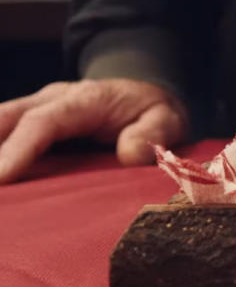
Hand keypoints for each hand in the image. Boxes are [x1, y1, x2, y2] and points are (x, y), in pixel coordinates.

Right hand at [0, 79, 187, 183]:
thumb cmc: (155, 112)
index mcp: (86, 99)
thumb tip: (130, 154)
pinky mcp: (33, 123)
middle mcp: (55, 99)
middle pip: (6, 118)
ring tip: (0, 192)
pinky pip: (5, 135)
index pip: (43, 121)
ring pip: (0, 125)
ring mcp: (39, 109)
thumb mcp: (168, 119)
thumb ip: (153, 133)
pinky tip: (3, 185)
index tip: (2, 178)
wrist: (145, 95)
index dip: (19, 149)